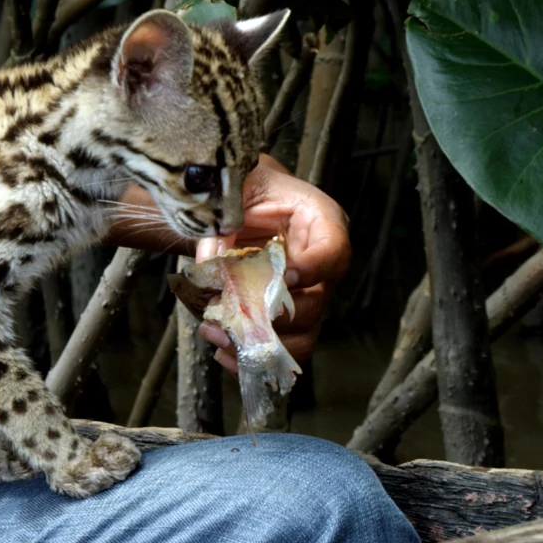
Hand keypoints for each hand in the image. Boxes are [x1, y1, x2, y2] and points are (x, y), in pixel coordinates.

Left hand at [196, 154, 349, 374]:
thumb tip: (208, 269)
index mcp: (321, 222)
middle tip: (232, 319)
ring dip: (262, 346)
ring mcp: (306, 293)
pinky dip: (254, 356)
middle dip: (273, 319)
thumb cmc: (248, 185)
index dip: (313, 269)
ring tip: (219, 339)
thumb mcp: (237, 188)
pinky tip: (223, 352)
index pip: (334, 251)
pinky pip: (282, 346)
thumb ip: (223, 222)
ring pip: (303, 334)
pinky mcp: (286, 315)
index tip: (282, 278)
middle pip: (316, 303)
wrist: (242, 199)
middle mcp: (322, 264)